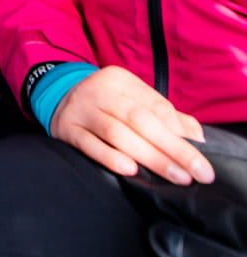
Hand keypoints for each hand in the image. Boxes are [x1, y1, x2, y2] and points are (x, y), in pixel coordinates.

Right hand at [50, 65, 214, 184]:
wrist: (56, 97)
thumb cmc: (106, 104)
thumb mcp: (133, 99)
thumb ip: (165, 116)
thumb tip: (197, 137)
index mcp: (120, 80)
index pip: (155, 106)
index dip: (179, 131)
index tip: (200, 155)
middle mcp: (99, 90)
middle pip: (140, 120)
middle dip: (172, 148)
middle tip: (196, 173)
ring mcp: (80, 109)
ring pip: (117, 134)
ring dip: (149, 157)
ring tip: (175, 176)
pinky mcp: (66, 129)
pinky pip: (89, 145)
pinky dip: (110, 158)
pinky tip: (131, 171)